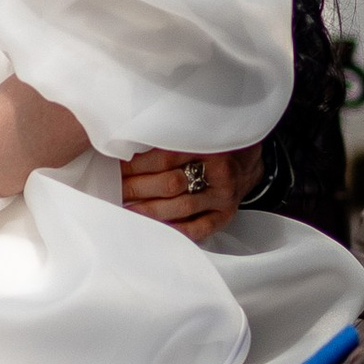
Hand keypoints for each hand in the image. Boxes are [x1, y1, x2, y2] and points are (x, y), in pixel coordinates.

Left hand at [120, 146, 254, 244]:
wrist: (248, 158)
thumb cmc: (213, 144)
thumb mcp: (196, 133)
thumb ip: (168, 140)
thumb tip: (125, 150)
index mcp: (208, 145)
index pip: (164, 157)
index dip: (136, 165)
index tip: (115, 170)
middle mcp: (219, 171)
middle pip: (170, 183)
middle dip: (137, 188)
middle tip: (115, 191)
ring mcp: (223, 196)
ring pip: (181, 207)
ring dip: (149, 211)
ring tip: (126, 210)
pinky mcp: (226, 215)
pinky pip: (199, 228)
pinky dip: (176, 230)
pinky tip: (155, 230)